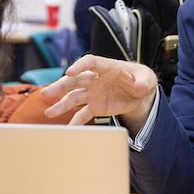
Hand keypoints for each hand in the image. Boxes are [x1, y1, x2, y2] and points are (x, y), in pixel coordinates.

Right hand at [40, 55, 157, 128]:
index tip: (69, 72)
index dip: (79, 66)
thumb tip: (140, 87)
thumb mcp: (147, 78)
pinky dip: (76, 122)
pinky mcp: (95, 107)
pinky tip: (67, 130)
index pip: (89, 63)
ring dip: (61, 105)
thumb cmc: (141, 79)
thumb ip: (143, 82)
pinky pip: (83, 114)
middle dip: (60, 87)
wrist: (140, 94)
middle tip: (46, 93)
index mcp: (106, 67)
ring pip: (73, 98)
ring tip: (49, 113)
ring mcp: (93, 93)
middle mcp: (95, 79)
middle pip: (74, 81)